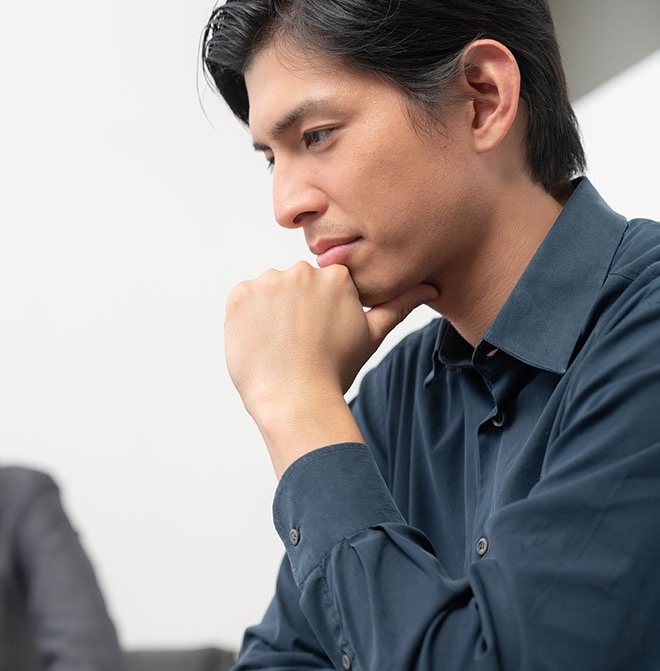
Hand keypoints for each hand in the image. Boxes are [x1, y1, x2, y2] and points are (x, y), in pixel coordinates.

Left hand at [223, 262, 436, 415]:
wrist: (294, 400)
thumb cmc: (335, 371)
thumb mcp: (371, 335)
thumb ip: (397, 305)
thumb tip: (430, 288)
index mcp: (335, 276)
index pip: (322, 284)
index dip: (319, 312)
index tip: (317, 335)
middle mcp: (301, 270)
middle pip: (293, 285)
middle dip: (293, 309)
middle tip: (298, 343)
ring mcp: (268, 281)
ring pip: (267, 292)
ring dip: (269, 312)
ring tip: (279, 345)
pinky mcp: (239, 295)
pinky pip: (241, 300)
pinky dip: (246, 319)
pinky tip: (260, 342)